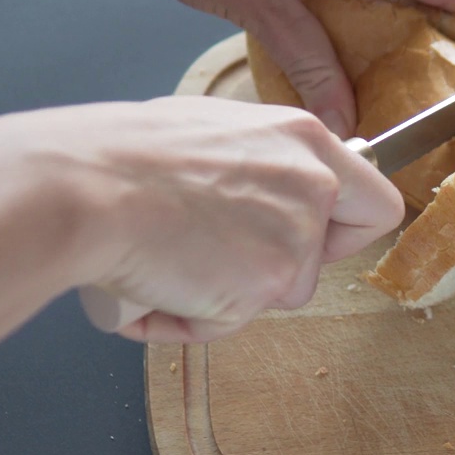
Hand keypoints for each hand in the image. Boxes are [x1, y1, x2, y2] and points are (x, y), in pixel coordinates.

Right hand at [39, 96, 401, 341]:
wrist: (78, 189)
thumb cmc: (123, 156)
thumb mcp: (214, 133)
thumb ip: (263, 162)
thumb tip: (269, 183)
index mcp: (304, 139)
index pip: (375, 199)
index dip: (348, 228)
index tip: (318, 237)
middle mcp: (313, 186)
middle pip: (327, 258)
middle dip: (283, 271)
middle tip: (225, 258)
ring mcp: (294, 239)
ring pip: (276, 294)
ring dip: (226, 294)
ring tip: (167, 262)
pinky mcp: (265, 286)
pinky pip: (230, 322)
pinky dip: (190, 318)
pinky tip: (154, 286)